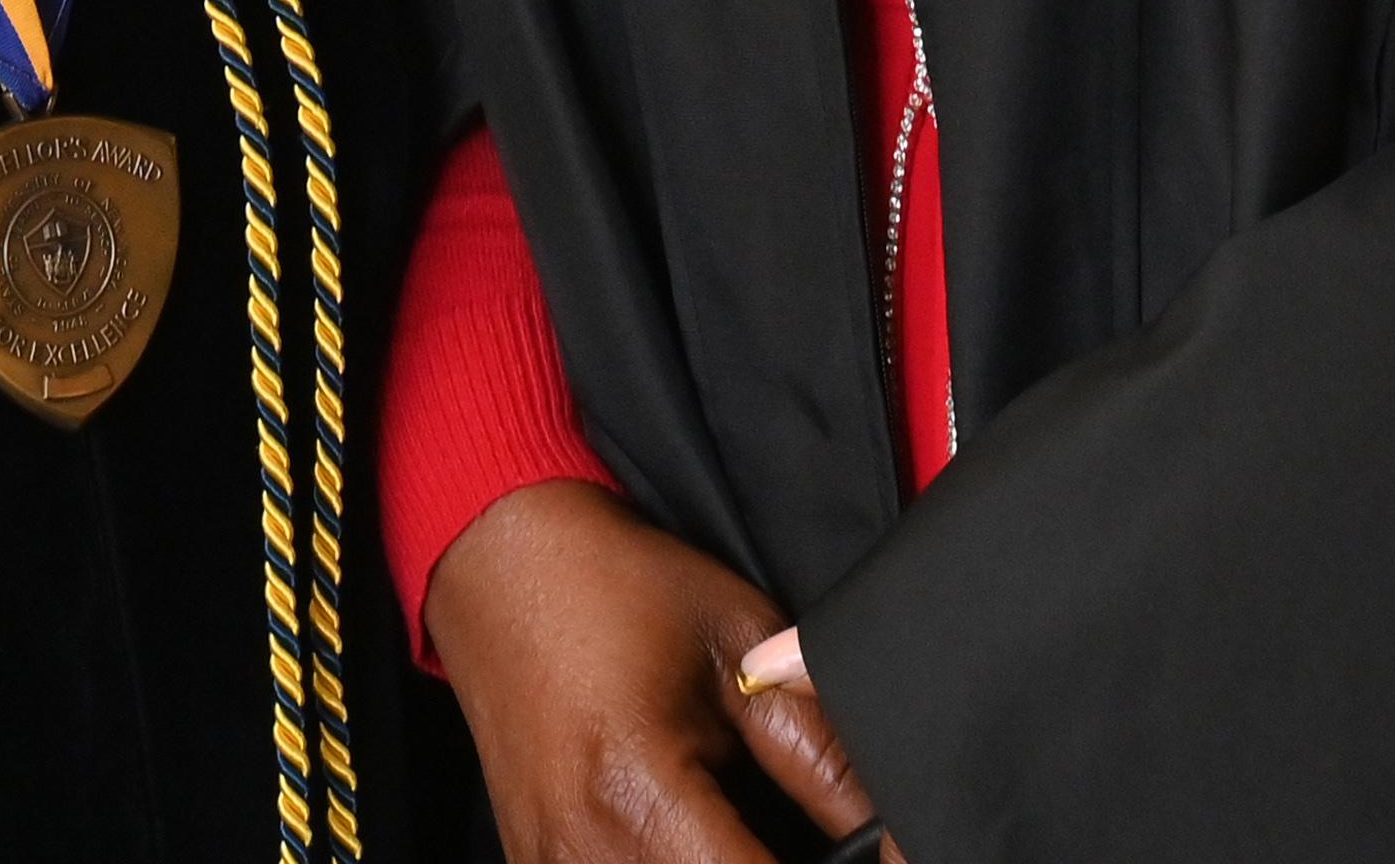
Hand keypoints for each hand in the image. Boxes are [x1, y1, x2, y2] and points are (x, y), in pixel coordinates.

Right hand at [425, 478, 888, 862]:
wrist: (498, 560)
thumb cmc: (614, 586)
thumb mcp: (737, 645)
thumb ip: (820, 750)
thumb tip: (895, 826)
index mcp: (636, 794)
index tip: (881, 854)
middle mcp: (583, 852)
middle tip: (826, 838)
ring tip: (758, 830)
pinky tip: (711, 840)